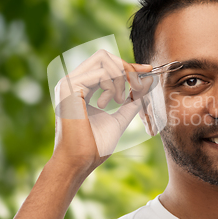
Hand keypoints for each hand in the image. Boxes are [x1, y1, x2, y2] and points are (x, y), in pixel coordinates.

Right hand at [52, 49, 152, 172]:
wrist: (79, 162)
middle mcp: (72, 82)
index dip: (128, 65)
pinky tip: (111, 103)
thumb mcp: (119, 119)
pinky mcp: (70, 87)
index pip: (105, 64)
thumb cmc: (95, 146)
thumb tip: (148, 82)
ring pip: (103, 59)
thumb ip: (132, 101)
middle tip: (138, 87)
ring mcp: (68, 82)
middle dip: (127, 68)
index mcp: (80, 88)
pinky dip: (114, 85)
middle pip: (104, 56)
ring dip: (121, 77)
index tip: (148, 70)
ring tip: (120, 101)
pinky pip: (101, 72)